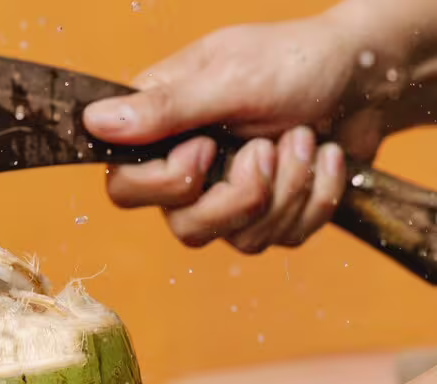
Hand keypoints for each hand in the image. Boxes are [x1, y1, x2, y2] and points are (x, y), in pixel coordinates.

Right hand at [83, 2, 417, 252]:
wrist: (369, 78)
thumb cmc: (296, 62)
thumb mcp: (229, 78)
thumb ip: (164, 108)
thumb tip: (94, 122)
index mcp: (161, 127)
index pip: (124, 188)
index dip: (166, 184)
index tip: (207, 148)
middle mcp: (186, 167)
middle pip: (183, 228)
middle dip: (241, 196)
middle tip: (268, 150)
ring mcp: (228, 195)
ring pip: (237, 239)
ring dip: (288, 190)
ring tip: (306, 139)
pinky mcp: (269, 214)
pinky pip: (281, 238)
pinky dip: (315, 198)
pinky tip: (327, 157)